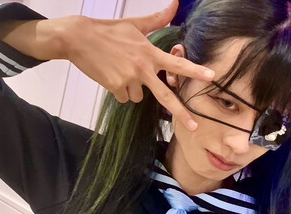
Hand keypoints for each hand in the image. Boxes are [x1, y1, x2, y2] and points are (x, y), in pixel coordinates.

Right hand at [64, 0, 213, 130]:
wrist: (78, 39)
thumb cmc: (108, 30)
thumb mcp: (134, 24)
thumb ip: (157, 20)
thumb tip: (176, 4)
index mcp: (150, 52)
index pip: (177, 63)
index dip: (195, 70)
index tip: (211, 76)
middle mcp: (143, 68)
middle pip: (165, 96)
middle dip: (181, 112)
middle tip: (194, 125)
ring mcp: (129, 80)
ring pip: (139, 97)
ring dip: (133, 90)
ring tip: (121, 71)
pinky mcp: (115, 88)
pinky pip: (124, 98)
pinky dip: (119, 91)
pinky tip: (111, 76)